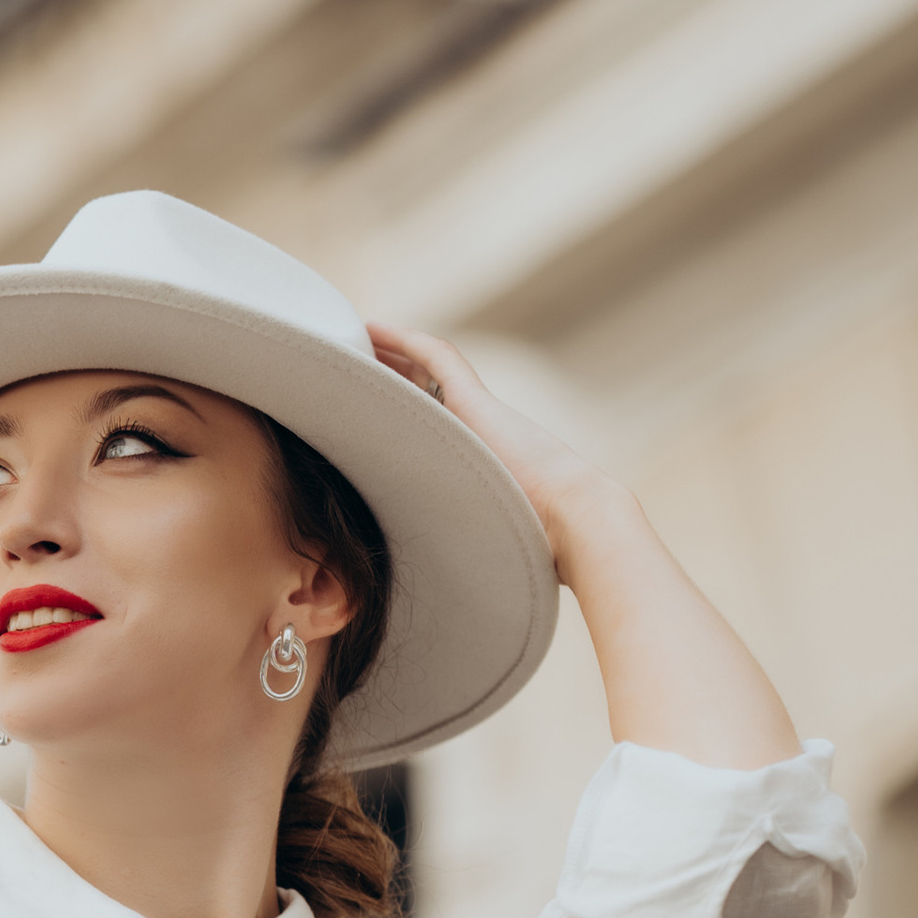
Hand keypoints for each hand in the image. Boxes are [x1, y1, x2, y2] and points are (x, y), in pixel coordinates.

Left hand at [366, 325, 609, 575]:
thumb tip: (423, 591)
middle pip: (417, 392)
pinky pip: (433, 357)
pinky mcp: (474, 400)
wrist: (572, 525)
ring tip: (347, 339)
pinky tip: (371, 326)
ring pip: (421, 370)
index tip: (358, 411)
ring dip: (385, 353)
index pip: (422, 428)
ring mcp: (474, 413)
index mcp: (467, 462)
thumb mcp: (471, 546)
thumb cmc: (529, 548)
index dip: (391, 414)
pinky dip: (401, 340)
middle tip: (344, 365)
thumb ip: (447, 550)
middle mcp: (469, 431)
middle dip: (382, 377)